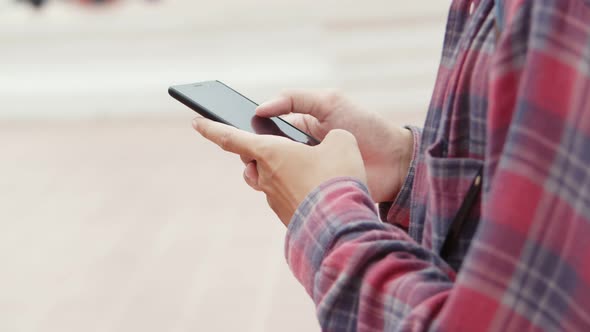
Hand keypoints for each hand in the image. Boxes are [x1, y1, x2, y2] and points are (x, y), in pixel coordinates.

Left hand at [193, 117, 366, 225]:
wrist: (341, 227)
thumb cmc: (337, 178)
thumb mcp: (342, 141)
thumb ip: (332, 136)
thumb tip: (329, 146)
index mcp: (270, 152)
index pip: (230, 137)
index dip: (212, 127)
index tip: (196, 122)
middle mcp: (265, 176)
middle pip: (250, 159)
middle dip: (256, 150)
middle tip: (274, 143)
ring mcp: (274, 199)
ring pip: (265, 180)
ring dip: (274, 171)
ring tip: (300, 166)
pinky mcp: (287, 216)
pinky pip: (283, 196)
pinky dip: (294, 189)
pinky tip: (317, 189)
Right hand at [255, 91, 412, 202]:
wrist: (397, 162)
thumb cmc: (366, 126)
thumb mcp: (330, 102)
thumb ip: (295, 100)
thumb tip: (260, 109)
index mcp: (298, 130)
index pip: (264, 133)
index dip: (248, 135)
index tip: (233, 135)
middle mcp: (298, 154)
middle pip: (262, 159)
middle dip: (252, 159)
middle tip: (253, 160)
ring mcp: (304, 177)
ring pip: (270, 180)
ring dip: (264, 178)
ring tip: (266, 174)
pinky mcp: (313, 196)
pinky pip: (288, 197)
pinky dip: (280, 193)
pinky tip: (284, 189)